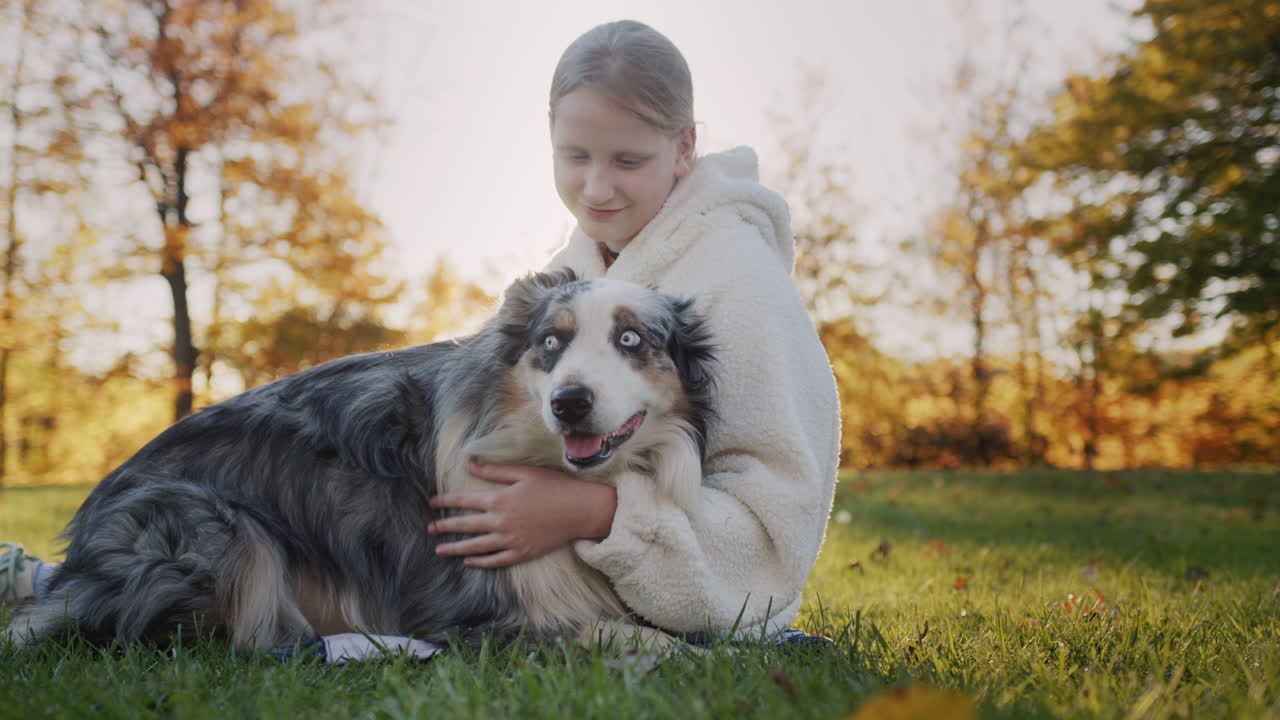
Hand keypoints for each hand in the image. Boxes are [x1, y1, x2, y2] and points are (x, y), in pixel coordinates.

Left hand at [427, 462, 616, 568]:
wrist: (579, 510)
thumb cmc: (554, 487)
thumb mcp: (524, 473)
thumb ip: (495, 471)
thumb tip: (470, 465)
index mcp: (500, 499)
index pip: (465, 500)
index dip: (446, 501)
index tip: (432, 503)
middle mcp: (501, 522)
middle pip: (466, 525)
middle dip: (445, 527)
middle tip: (429, 529)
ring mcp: (511, 540)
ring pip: (476, 546)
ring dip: (456, 548)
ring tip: (440, 550)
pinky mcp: (522, 553)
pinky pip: (496, 560)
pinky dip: (481, 562)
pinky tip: (469, 561)